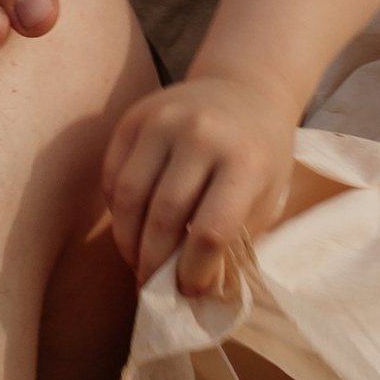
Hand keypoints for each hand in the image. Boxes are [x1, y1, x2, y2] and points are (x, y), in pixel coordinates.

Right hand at [104, 76, 297, 296]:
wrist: (246, 89)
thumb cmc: (261, 154)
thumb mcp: (267, 196)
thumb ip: (236, 238)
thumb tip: (196, 289)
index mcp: (245, 161)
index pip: (210, 232)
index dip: (194, 272)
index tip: (189, 290)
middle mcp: (202, 135)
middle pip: (163, 216)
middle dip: (154, 262)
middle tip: (152, 286)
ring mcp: (164, 120)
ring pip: (128, 197)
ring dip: (127, 240)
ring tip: (137, 261)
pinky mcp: (135, 115)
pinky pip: (112, 174)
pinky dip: (116, 209)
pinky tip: (130, 226)